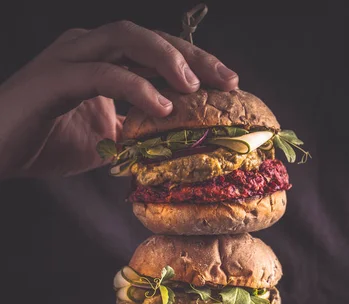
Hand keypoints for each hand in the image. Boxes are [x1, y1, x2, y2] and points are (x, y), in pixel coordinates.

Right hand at [0, 22, 237, 178]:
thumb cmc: (44, 141)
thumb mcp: (102, 140)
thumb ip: (132, 133)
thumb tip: (166, 145)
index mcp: (101, 58)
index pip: (156, 52)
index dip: (194, 64)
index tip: (228, 86)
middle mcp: (88, 48)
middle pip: (150, 37)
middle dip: (193, 57)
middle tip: (228, 82)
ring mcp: (71, 57)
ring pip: (127, 40)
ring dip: (167, 60)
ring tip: (195, 88)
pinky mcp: (57, 78)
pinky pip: (103, 74)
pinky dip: (135, 88)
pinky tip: (162, 107)